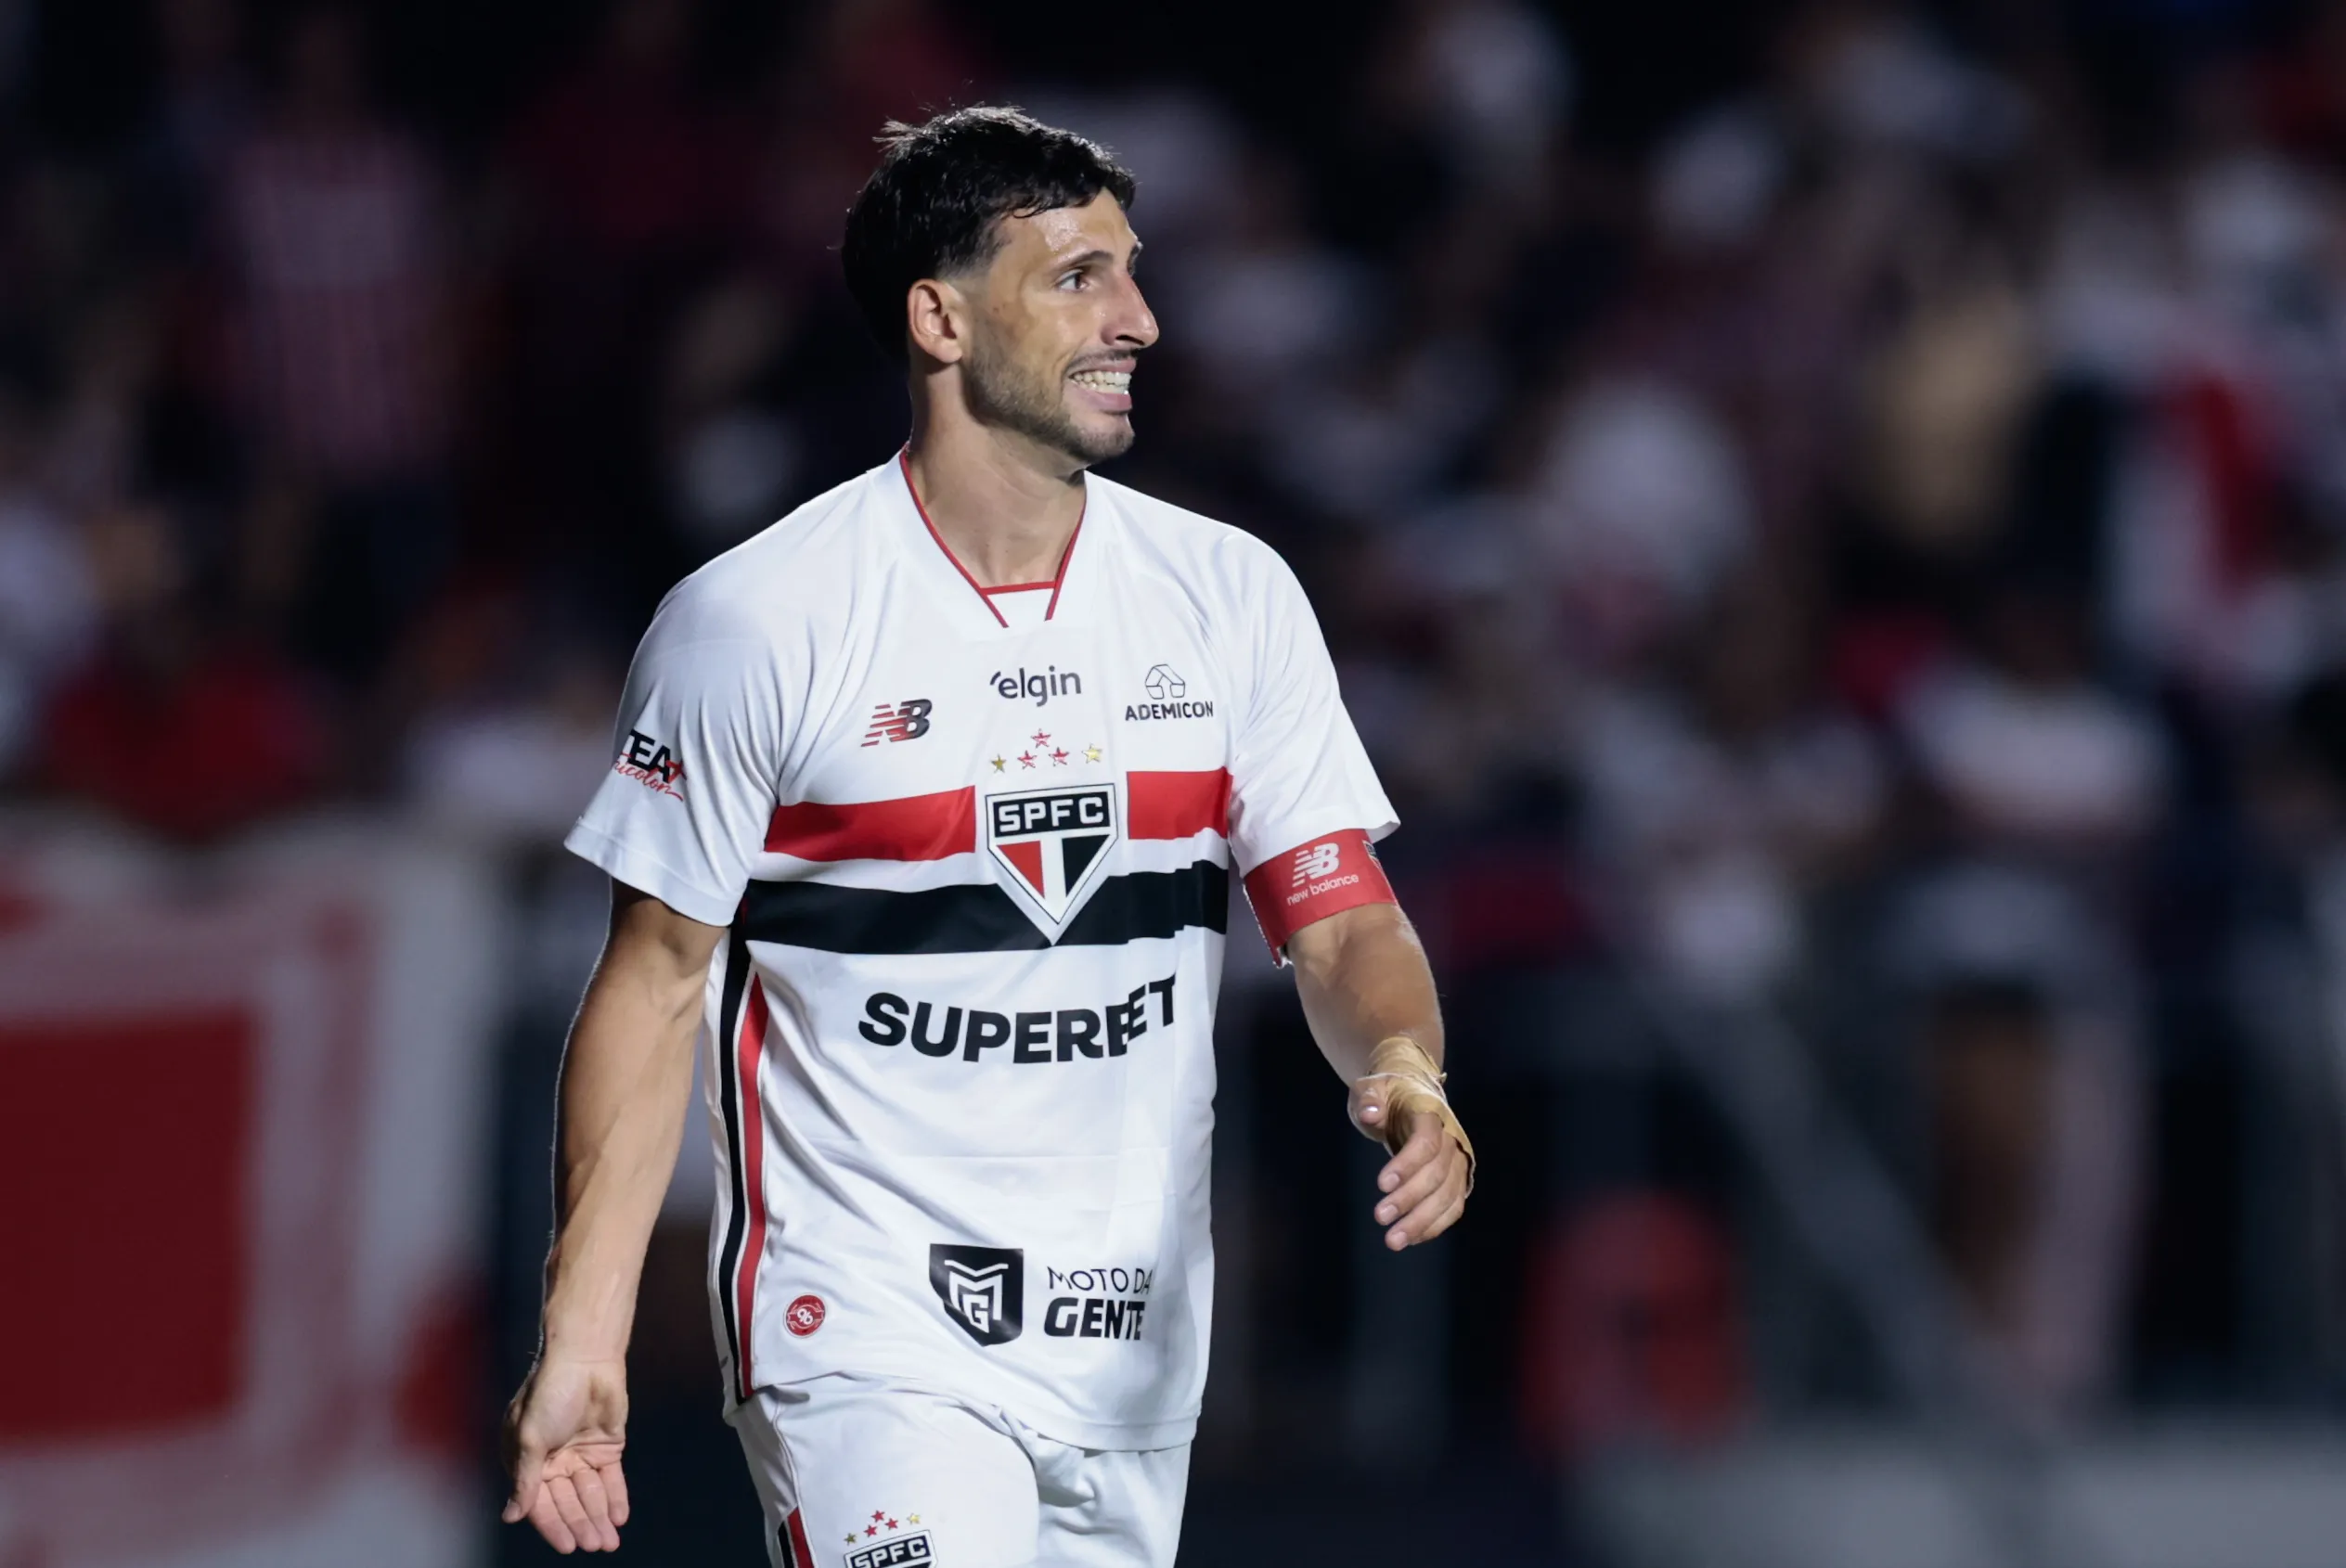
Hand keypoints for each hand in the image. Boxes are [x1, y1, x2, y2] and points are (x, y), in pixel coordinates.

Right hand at [502, 1355, 630, 1553]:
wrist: (586, 1359)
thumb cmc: (549, 1393)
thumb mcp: (530, 1438)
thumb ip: (525, 1479)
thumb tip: (511, 1516)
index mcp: (527, 1460)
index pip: (539, 1502)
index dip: (553, 1526)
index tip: (568, 1546)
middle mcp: (553, 1461)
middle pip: (567, 1501)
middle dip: (581, 1524)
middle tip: (594, 1546)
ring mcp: (581, 1453)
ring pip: (590, 1494)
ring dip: (598, 1517)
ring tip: (609, 1541)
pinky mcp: (607, 1446)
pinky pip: (610, 1479)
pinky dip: (615, 1498)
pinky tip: (619, 1518)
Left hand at [1351, 1077, 1470, 1250]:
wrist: (1413, 1097)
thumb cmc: (1389, 1095)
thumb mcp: (1372, 1088)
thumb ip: (1369, 1098)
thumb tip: (1370, 1112)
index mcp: (1430, 1114)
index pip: (1427, 1141)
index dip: (1407, 1164)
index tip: (1381, 1184)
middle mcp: (1451, 1139)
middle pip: (1437, 1174)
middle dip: (1409, 1199)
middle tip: (1380, 1217)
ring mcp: (1458, 1162)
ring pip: (1447, 1196)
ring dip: (1422, 1221)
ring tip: (1394, 1240)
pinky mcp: (1457, 1181)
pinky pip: (1453, 1208)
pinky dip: (1434, 1226)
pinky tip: (1411, 1239)